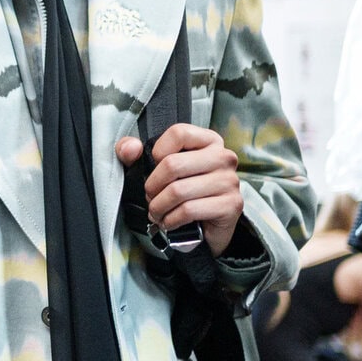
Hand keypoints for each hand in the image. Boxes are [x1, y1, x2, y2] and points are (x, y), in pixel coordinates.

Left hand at [117, 123, 244, 255]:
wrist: (205, 227)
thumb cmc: (180, 192)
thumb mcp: (153, 168)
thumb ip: (133, 153)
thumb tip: (130, 148)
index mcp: (208, 141)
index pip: (179, 133)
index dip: (158, 152)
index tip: (154, 167)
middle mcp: (223, 157)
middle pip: (173, 164)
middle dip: (152, 186)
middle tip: (150, 197)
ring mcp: (229, 181)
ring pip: (178, 191)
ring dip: (159, 206)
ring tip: (157, 212)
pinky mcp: (231, 205)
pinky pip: (188, 210)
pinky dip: (171, 219)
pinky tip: (169, 221)